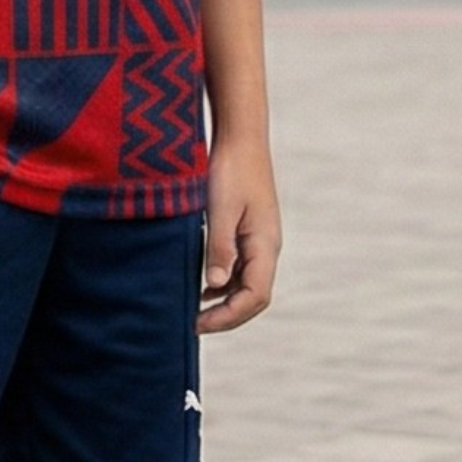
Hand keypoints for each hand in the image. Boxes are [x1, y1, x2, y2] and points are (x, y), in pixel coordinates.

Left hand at [199, 131, 280, 332]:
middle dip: (226, 315)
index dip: (228, 317)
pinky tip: (202, 284)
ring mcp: (260, 239)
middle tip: (193, 324)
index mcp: (265, 244)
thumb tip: (215, 286)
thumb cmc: (231, 169)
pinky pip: (242, 268)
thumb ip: (219, 248)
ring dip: (225, 301)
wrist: (241, 137)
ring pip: (248, 284)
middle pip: (254, 296)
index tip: (197, 323)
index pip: (254, 297)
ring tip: (194, 309)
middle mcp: (267, 246)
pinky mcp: (250, 231)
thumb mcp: (220, 209)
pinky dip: (224, 283)